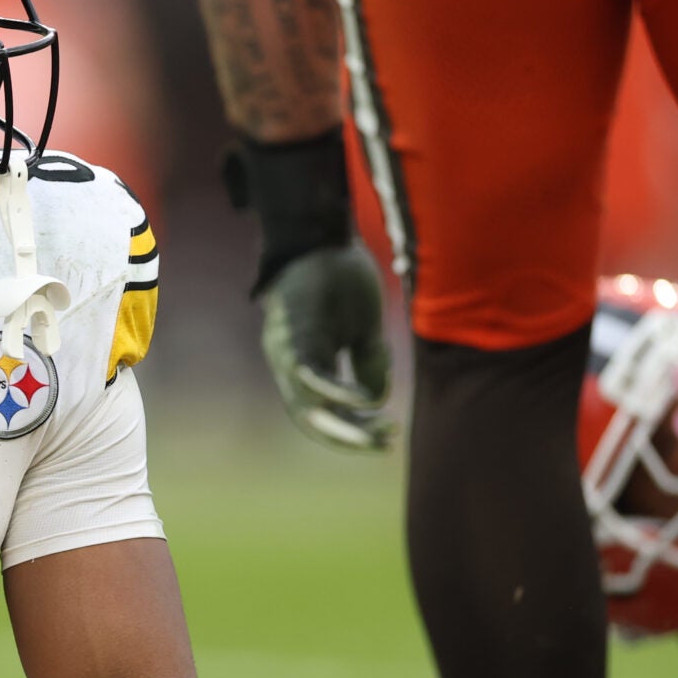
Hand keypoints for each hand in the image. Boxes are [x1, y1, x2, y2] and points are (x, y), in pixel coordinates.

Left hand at [261, 244, 393, 450]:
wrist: (321, 234)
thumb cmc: (342, 277)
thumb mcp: (362, 327)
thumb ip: (368, 362)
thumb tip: (376, 401)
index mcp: (309, 363)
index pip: (326, 411)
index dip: (355, 429)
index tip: (388, 432)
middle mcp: (292, 364)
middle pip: (314, 419)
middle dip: (350, 436)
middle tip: (385, 443)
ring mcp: (288, 351)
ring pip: (309, 405)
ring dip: (345, 422)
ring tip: (381, 428)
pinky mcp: (293, 333)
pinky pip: (309, 373)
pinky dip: (333, 390)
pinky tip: (361, 402)